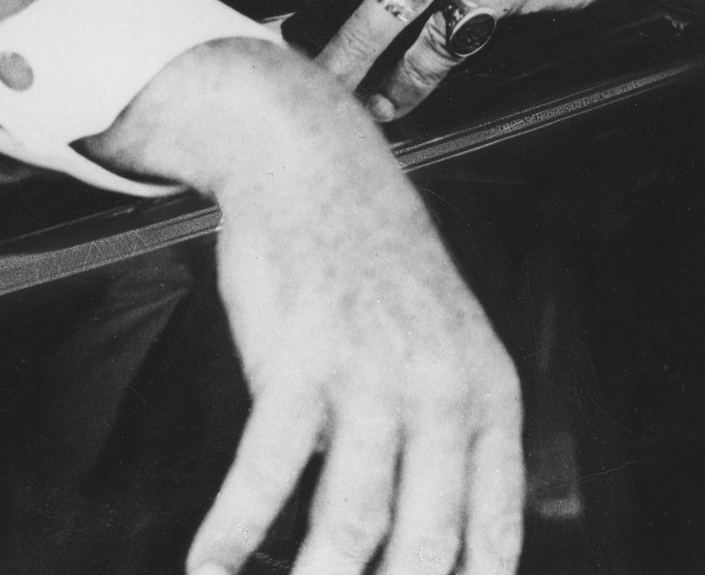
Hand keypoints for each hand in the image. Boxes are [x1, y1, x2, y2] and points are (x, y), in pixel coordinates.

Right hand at [84, 39, 523, 574]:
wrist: (317, 170)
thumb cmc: (374, 263)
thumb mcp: (443, 340)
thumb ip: (445, 432)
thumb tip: (425, 544)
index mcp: (487, 393)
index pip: (494, 532)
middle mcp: (441, 391)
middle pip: (424, 547)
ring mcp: (370, 376)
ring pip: (350, 525)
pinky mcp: (299, 361)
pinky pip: (266, 475)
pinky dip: (231, 534)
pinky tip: (209, 565)